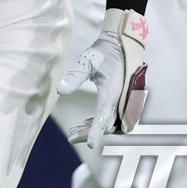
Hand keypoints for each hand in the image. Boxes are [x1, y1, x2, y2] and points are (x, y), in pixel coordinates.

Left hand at [58, 8, 148, 148]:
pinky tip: (88, 121)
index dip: (96, 132)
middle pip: (107, 124)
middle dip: (90, 132)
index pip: (103, 117)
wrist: (124, 43)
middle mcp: (122, 99)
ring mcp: (127, 101)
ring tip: (76, 129)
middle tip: (71, 135)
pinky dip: (102, 122)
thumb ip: (74, 77)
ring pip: (112, 123)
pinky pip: (116, 118)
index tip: (90, 145)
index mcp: (112, 91)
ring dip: (96, 128)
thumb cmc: (104, 51)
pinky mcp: (127, 101)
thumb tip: (60, 91)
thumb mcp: (87, 62)